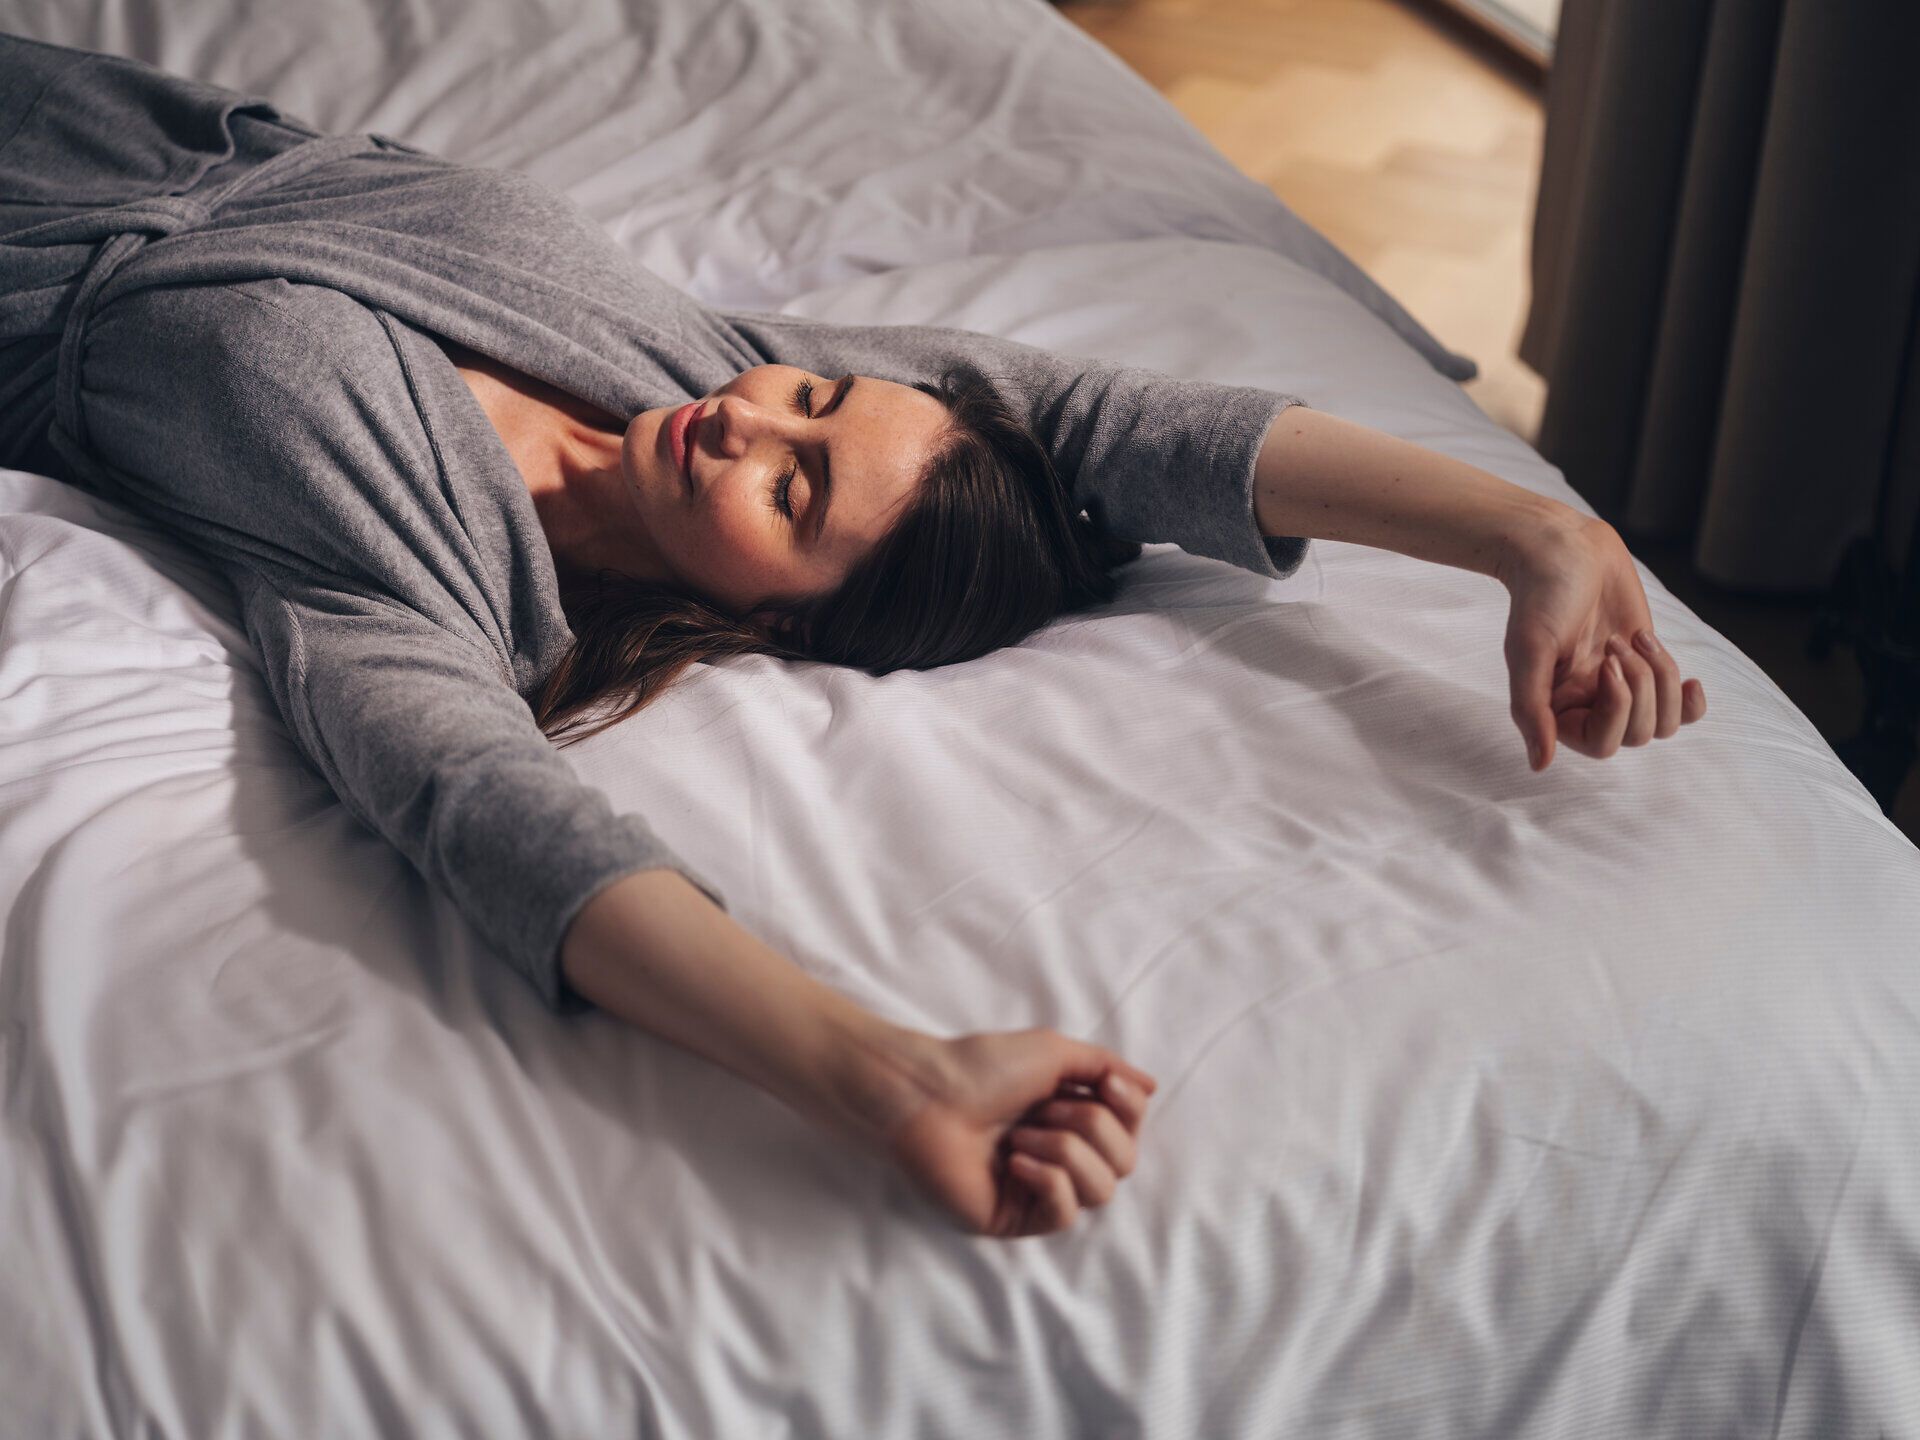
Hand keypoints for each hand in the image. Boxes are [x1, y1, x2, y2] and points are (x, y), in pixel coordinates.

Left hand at [877, 1028, 1158, 1238]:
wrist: (925, 1095)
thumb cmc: (980, 1068)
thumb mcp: (1054, 1052)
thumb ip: (1105, 1067)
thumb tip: (1150, 1085)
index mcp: (1069, 1118)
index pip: (1130, 1130)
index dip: (1129, 1110)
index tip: (1108, 1085)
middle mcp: (1060, 1156)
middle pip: (1123, 1162)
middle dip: (1090, 1127)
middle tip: (1043, 1109)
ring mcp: (1037, 1190)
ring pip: (1100, 1191)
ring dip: (1065, 1152)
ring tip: (1020, 1136)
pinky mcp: (1014, 1218)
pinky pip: (1063, 1214)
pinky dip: (1047, 1181)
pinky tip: (1013, 1163)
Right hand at [1498, 514, 1706, 769]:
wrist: (1564, 549)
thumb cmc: (1541, 597)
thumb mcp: (1528, 652)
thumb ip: (1531, 710)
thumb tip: (1539, 765)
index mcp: (1558, 708)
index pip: (1601, 745)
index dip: (1616, 709)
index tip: (1606, 663)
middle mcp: (1589, 704)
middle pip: (1638, 735)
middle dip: (1640, 686)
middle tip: (1616, 643)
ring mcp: (1620, 687)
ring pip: (1663, 722)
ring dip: (1661, 678)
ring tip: (1635, 639)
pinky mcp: (1647, 666)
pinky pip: (1681, 709)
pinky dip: (1690, 701)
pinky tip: (1691, 683)